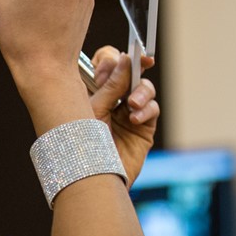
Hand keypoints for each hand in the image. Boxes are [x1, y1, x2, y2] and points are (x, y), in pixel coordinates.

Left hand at [88, 47, 159, 185]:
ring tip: (132, 104)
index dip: (115, 60)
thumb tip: (126, 58)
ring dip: (142, 91)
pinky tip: (135, 118)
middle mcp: (113, 101)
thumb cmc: (82, 146)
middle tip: (141, 64)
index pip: (109, 66)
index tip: (120, 59)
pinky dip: (147, 109)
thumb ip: (111, 86)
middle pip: (132, 73)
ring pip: (145, 89)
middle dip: (137, 68)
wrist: (91, 177)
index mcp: (96, 93)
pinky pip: (153, 110)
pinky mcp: (143, 129)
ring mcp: (129, 114)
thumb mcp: (94, 111)